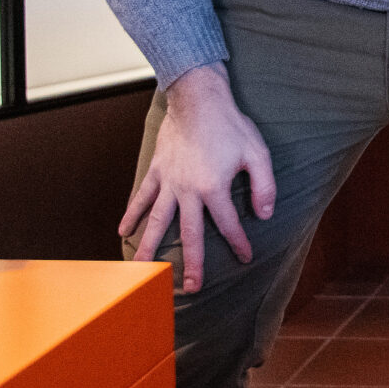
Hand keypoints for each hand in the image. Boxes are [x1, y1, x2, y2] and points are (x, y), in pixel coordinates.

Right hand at [118, 62, 275, 294]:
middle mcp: (187, 191)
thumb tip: (265, 215)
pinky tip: (123, 231)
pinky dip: (131, 214)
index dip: (239, 242)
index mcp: (213, 188)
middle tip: (192, 289)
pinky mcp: (156, 171)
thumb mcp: (257, 153)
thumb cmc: (231, 125)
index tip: (246, 258)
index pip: (228, 224)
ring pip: (156, 222)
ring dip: (150, 248)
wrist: (198, 98)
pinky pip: (141, 196)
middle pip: (188, 235)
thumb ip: (264, 186)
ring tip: (142, 272)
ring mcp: (168, 182)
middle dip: (192, 264)